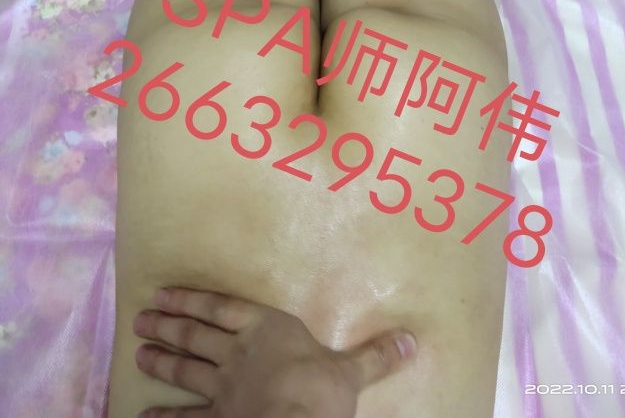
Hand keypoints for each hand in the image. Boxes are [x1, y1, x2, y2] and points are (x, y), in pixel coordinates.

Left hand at [134, 287, 417, 417]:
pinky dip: (164, 416)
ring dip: (160, 359)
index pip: (221, 309)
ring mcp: (222, 389)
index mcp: (265, 329)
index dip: (192, 301)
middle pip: (195, 336)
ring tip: (138, 350)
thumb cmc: (320, 391)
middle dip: (167, 326)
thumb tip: (411, 340)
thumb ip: (375, 356)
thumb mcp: (351, 372)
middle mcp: (236, 354)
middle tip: (140, 318)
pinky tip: (143, 414)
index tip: (164, 294)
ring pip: (184, 369)